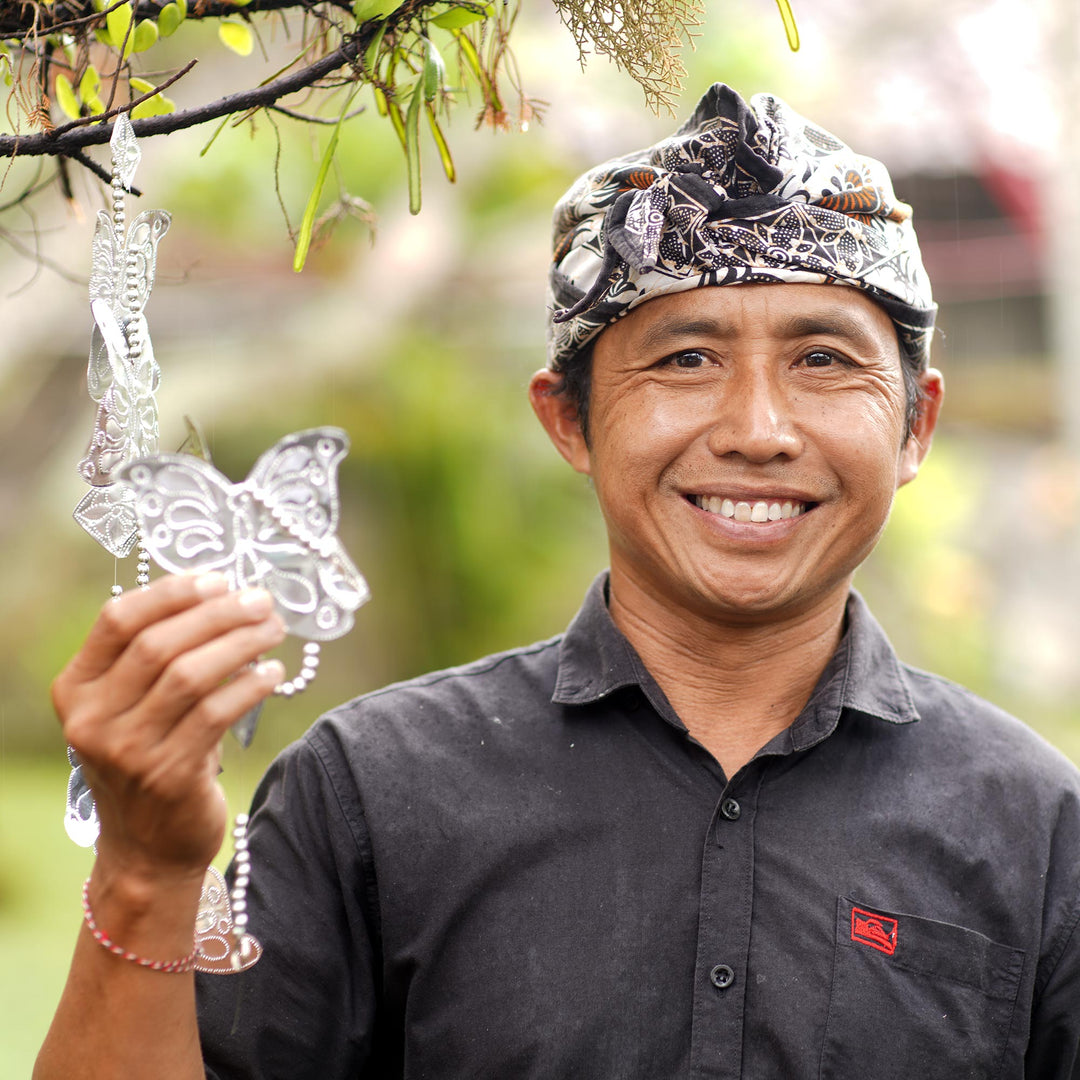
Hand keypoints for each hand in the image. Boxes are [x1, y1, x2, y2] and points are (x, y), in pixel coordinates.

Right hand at [53, 573, 285, 882]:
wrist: (147, 849)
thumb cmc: (148, 759)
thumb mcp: (130, 708)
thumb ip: (156, 657)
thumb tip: (222, 596)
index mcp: (77, 690)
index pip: (117, 620)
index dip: (172, 592)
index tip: (218, 579)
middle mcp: (92, 720)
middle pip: (160, 644)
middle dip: (218, 614)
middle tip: (261, 600)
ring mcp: (128, 751)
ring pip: (192, 676)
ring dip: (242, 644)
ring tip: (274, 630)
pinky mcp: (168, 776)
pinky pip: (217, 714)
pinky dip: (251, 686)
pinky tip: (274, 673)